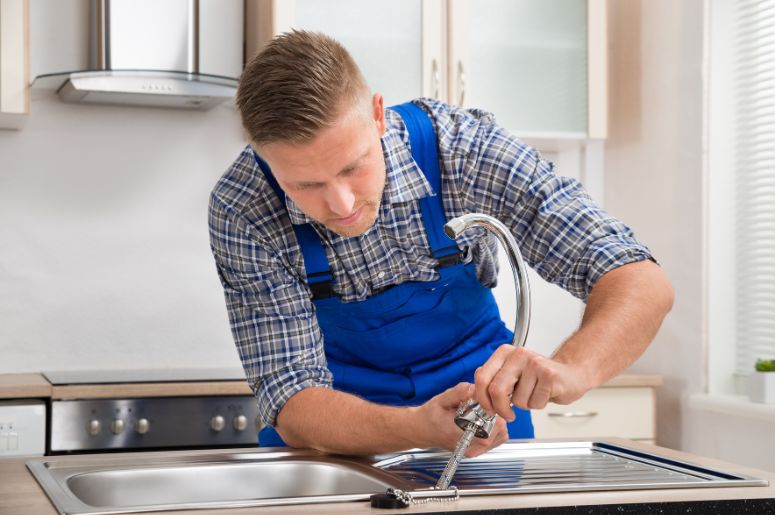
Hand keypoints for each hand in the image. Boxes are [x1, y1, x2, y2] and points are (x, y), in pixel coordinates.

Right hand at [416, 382, 508, 456]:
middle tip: (483, 406)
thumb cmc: (430, 416)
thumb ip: (460, 392)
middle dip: (495, 414)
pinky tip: (484, 421)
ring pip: (501, 436)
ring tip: (482, 413)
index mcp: (459, 434)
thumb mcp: (442, 398)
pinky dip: (495, 429)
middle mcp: (468, 446)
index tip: (485, 403)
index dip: (492, 412)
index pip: (490, 427)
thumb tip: (477, 389)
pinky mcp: (476, 451)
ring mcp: (473, 451)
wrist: (423, 430)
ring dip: (497, 422)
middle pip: (499, 431)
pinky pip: (497, 440)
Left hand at [474, 345, 589, 420]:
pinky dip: (538, 405)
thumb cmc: (539, 378)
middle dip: (500, 409)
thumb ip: (493, 379)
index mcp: (504, 352)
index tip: (488, 408)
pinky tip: (544, 393)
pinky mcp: (549, 375)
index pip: (482, 377)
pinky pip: (534, 403)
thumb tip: (475, 396)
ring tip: (533, 394)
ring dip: (524, 405)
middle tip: (508, 414)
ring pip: (517, 400)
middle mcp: (518, 354)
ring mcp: (534, 363)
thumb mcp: (512, 374)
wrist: (570, 375)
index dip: (482, 398)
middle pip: (496, 390)